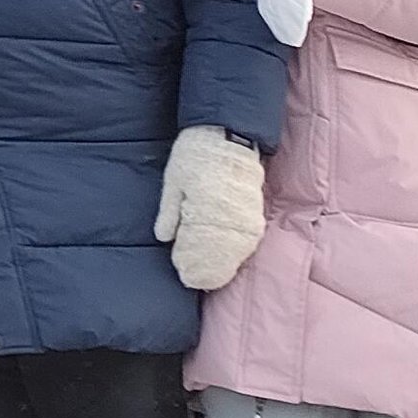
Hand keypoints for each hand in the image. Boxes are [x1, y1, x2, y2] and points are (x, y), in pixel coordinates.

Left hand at [152, 125, 267, 289]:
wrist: (227, 136)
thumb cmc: (195, 156)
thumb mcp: (174, 181)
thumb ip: (170, 211)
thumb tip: (163, 238)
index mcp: (204, 208)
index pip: (197, 245)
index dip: (190, 262)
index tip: (183, 274)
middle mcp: (227, 215)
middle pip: (218, 252)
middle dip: (207, 268)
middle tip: (195, 281)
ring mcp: (245, 214)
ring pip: (236, 249)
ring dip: (223, 263)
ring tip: (211, 276)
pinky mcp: (254, 211)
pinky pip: (248, 238)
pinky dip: (236, 251)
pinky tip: (229, 258)